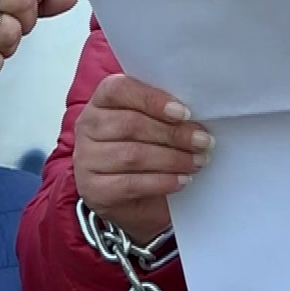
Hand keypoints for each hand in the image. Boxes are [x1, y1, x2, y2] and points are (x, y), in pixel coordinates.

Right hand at [74, 73, 208, 244]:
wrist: (132, 200)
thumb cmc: (145, 151)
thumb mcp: (151, 125)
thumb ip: (164, 114)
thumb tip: (194, 117)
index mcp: (101, 101)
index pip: (119, 90)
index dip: (152, 99)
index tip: (184, 112)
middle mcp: (87, 127)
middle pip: (131, 124)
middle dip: (173, 133)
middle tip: (203, 141)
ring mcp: (86, 159)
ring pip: (132, 155)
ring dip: (172, 159)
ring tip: (198, 161)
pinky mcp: (93, 190)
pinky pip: (131, 184)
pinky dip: (162, 181)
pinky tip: (182, 180)